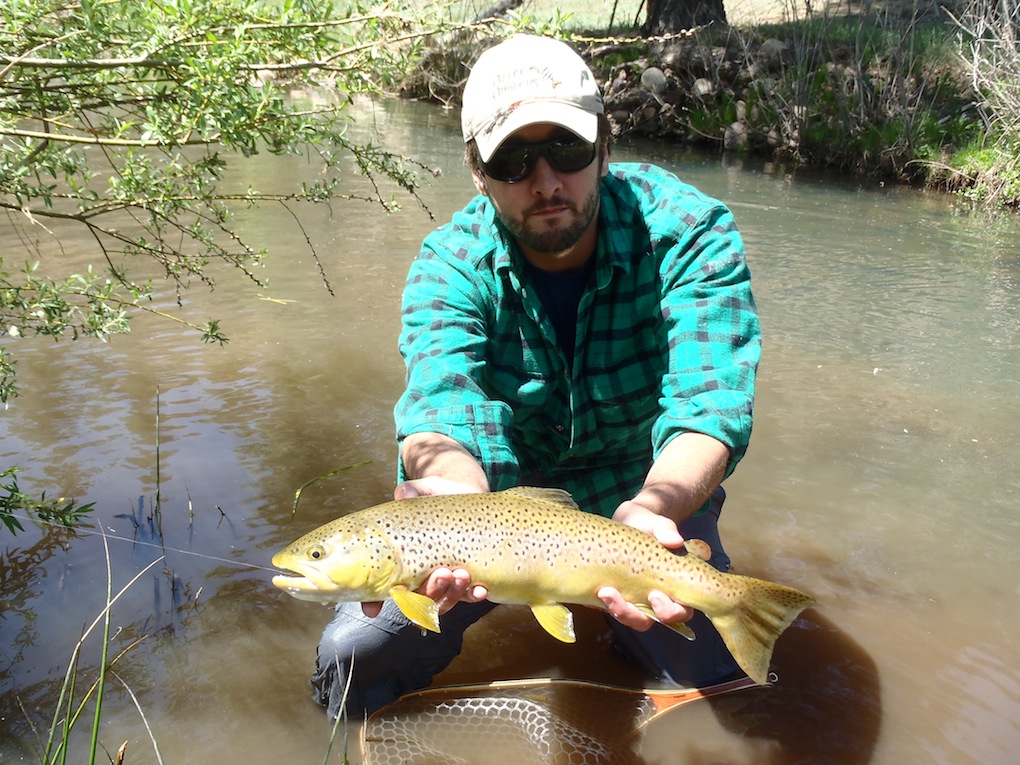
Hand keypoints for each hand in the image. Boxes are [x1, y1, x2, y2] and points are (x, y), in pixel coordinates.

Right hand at [362, 476, 488, 616]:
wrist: (464, 492)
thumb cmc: (434, 495)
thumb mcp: (421, 490)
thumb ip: (410, 492)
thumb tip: (403, 494)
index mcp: (400, 560)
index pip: (381, 588)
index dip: (374, 602)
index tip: (374, 610)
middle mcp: (419, 575)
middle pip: (417, 599)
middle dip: (429, 592)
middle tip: (441, 574)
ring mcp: (443, 578)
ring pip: (442, 601)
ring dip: (451, 594)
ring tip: (461, 575)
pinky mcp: (466, 576)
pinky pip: (468, 595)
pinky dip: (473, 595)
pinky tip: (480, 589)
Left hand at [599, 499, 692, 630]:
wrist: (627, 520)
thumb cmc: (649, 524)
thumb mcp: (658, 523)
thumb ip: (667, 530)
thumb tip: (675, 541)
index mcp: (675, 586)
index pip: (681, 611)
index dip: (670, 611)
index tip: (654, 595)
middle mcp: (656, 598)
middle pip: (652, 621)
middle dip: (636, 615)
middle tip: (622, 595)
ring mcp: (635, 598)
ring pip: (630, 618)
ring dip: (617, 610)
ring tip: (604, 592)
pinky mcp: (615, 594)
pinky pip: (609, 607)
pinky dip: (601, 604)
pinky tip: (594, 590)